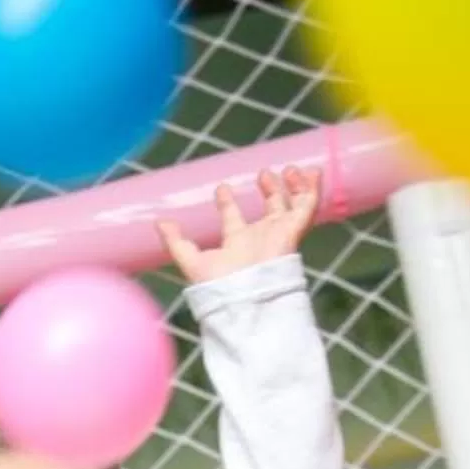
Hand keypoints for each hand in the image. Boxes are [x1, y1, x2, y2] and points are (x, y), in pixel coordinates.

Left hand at [158, 167, 321, 283]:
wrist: (246, 298)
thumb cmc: (219, 286)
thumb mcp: (191, 261)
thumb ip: (175, 242)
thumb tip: (159, 221)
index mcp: (236, 243)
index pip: (233, 219)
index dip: (227, 202)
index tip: (222, 187)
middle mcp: (259, 238)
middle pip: (269, 210)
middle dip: (269, 192)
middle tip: (264, 174)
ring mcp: (278, 235)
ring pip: (290, 206)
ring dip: (291, 188)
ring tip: (288, 170)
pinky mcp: (292, 232)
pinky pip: (305, 208)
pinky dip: (310, 190)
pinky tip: (310, 174)